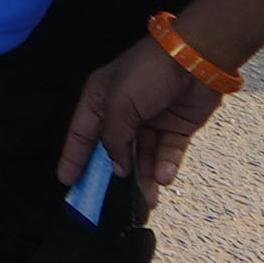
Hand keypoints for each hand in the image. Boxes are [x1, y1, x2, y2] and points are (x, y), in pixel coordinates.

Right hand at [66, 30, 234, 209]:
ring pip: (144, 157)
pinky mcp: (177, 128)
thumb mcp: (119, 104)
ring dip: (145, 178)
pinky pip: (167, 153)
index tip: (68, 182)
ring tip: (147, 200)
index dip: (74, 158)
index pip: (81, 134)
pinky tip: (164, 178)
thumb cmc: (149, 72)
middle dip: (115, 176)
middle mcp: (124, 112)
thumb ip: (113, 139)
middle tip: (112, 204)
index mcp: (100, 99)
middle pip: (115, 151)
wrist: (196, 58)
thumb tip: (117, 168)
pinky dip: (165, 166)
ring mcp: (152, 121)